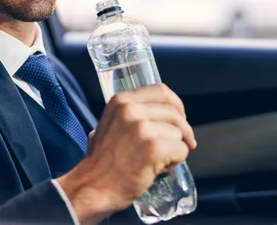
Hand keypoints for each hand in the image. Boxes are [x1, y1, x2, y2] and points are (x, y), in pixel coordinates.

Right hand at [57, 84, 195, 223]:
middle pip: (174, 113)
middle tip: (182, 142)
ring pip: (179, 133)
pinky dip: (176, 161)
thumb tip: (159, 111)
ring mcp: (142, 128)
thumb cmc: (103, 160)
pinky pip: (181, 150)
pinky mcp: (153, 148)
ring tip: (160, 159)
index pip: (161, 91)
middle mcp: (130, 110)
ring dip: (176, 147)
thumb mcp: (110, 124)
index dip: (176, 104)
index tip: (180, 117)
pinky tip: (161, 168)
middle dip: (182, 129)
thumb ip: (130, 114)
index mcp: (121, 101)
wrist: (94, 186)